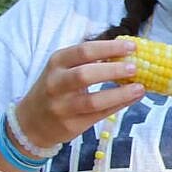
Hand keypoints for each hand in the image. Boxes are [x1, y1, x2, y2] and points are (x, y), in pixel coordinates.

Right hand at [14, 39, 148, 148]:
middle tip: (135, 67)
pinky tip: (132, 99)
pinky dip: (118, 106)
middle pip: (85, 74)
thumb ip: (88, 61)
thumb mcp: (62, 69)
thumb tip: (126, 55)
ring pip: (93, 100)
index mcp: (57, 62)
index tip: (132, 47)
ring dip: (119, 94)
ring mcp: (62, 106)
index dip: (109, 48)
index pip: (84, 51)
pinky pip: (99, 115)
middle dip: (113, 70)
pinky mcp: (71, 125)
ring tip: (139, 88)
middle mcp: (56, 83)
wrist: (31, 122)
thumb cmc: (55, 89)